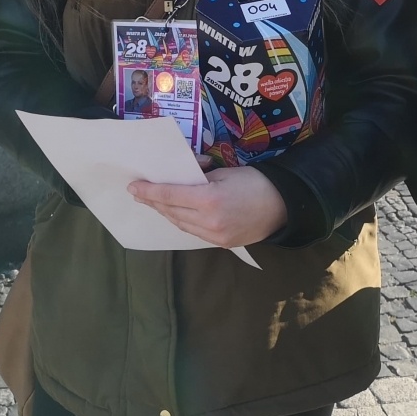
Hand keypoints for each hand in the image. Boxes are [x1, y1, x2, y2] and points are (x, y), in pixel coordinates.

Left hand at [129, 166, 287, 247]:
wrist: (283, 205)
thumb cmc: (255, 181)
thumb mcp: (225, 172)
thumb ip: (199, 178)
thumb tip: (181, 179)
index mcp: (209, 199)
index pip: (170, 195)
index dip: (150, 191)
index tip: (133, 187)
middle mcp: (208, 221)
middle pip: (172, 211)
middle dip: (154, 202)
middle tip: (138, 193)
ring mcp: (214, 236)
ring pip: (180, 224)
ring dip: (165, 213)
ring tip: (153, 203)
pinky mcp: (220, 243)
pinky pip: (193, 232)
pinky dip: (181, 221)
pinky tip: (175, 214)